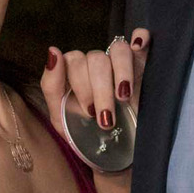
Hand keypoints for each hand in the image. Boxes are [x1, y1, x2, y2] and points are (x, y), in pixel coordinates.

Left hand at [40, 28, 148, 142]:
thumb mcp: (60, 117)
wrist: (114, 154)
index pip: (72, 59)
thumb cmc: (84, 134)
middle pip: (95, 58)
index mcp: (74, 73)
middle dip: (100, 90)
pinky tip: (138, 47)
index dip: (79, 83)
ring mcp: (119, 63)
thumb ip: (52, 85)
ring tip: (123, 98)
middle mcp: (95, 64)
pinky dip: (141, 38)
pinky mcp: (142, 64)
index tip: (88, 111)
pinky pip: (141, 39)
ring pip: (118, 50)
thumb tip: (53, 51)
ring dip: (120, 74)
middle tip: (105, 118)